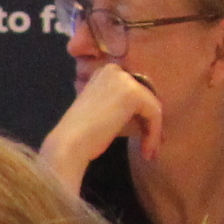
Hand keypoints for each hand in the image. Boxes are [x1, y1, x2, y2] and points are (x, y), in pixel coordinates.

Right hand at [40, 63, 164, 185]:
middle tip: (151, 146)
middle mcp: (114, 70)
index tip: (142, 136)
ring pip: (152, 106)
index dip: (141, 115)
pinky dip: (153, 133)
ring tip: (149, 152)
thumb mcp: (105, 113)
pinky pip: (154, 114)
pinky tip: (146, 150)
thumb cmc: (82, 135)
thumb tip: (151, 116)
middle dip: (150, 123)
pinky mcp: (133, 93)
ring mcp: (124, 80)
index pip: (135, 90)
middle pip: (146, 96)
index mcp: (105, 73)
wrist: (69, 144)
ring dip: (153, 131)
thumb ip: (123, 106)